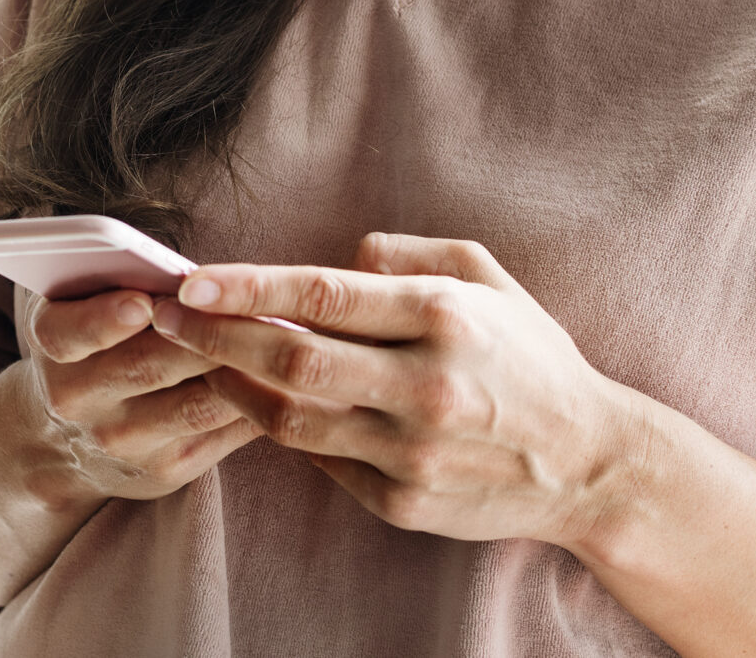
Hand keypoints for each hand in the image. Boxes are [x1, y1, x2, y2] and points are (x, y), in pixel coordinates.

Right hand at [8, 287, 263, 510]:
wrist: (64, 442)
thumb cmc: (87, 344)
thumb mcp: (74, 304)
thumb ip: (107, 276)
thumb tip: (183, 266)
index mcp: (52, 346)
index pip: (70, 332)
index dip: (105, 319)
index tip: (142, 301)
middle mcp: (78, 399)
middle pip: (148, 365)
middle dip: (204, 334)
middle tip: (250, 302)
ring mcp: (123, 442)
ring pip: (196, 403)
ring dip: (242, 369)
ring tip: (282, 335)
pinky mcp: (164, 470)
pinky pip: (221, 431)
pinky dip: (256, 402)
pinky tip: (280, 376)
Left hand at [150, 233, 644, 548]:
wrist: (590, 463)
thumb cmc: (529, 355)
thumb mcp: (485, 277)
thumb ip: (407, 254)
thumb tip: (338, 254)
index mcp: (444, 318)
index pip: (323, 296)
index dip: (247, 287)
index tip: (189, 279)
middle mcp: (426, 385)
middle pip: (292, 359)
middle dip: (216, 334)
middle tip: (165, 316)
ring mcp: (412, 452)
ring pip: (293, 417)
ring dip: (231, 383)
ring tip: (194, 355)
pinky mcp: (403, 502)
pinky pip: (320, 460)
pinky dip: (278, 427)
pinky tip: (251, 399)